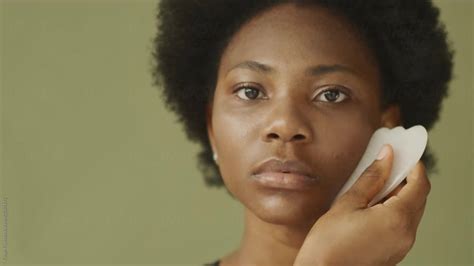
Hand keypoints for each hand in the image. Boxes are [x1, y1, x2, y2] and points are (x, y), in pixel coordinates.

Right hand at [294, 144, 430, 265]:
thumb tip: (386, 157)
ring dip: (400, 194)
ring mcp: (401, 246)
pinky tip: (374, 203)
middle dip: (407, 177)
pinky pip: (402, 225)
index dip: (414, 165)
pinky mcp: (393, 252)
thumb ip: (371, 178)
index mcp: (397, 219)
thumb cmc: (328, 243)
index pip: (419, 185)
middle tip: (389, 161)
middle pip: (418, 198)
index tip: (404, 152)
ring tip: (377, 181)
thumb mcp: (348, 203)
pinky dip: (395, 209)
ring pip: (411, 211)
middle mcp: (406, 234)